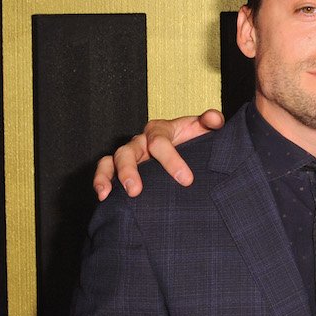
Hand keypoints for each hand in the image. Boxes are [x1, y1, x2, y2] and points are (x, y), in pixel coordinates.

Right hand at [92, 109, 225, 199]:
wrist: (185, 147)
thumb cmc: (192, 139)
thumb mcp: (203, 129)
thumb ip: (211, 121)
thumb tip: (214, 119)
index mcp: (160, 130)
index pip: (160, 142)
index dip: (171, 160)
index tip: (185, 180)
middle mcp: (141, 140)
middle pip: (130, 151)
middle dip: (131, 171)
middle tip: (136, 191)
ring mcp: (129, 153)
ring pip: (114, 159)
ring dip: (111, 176)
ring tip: (114, 194)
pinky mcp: (120, 167)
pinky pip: (105, 169)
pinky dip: (101, 180)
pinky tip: (103, 196)